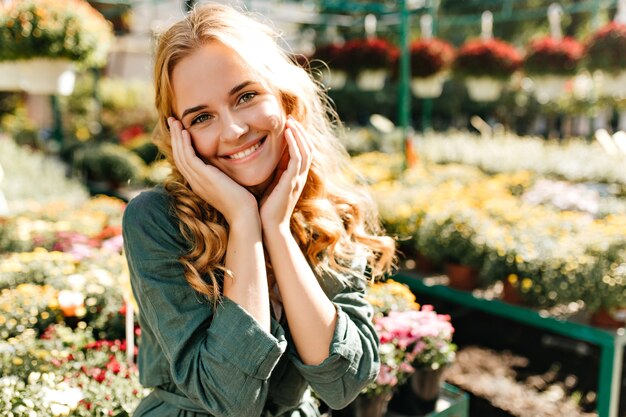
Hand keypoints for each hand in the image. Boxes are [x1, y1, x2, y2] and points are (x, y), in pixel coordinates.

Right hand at [168, 118, 258, 225]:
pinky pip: (189, 158)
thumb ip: (226, 175)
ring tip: (174, 121)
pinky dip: (185, 145)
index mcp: (200, 184)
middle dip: (175, 138)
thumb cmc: (244, 203)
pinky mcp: (204, 178)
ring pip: (181, 155)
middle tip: (172, 121)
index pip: (185, 162)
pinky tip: (186, 132)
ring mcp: (198, 181)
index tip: (181, 131)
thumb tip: (233, 163)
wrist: (244, 216)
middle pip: (179, 156)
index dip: (181, 145)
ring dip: (177, 137)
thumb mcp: (231, 185)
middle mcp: (196, 182)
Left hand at [259, 117, 313, 231]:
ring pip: (305, 150)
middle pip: (307, 148)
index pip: (302, 152)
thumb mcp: (270, 184)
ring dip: (298, 134)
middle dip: (300, 132)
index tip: (288, 124)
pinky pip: (297, 158)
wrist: (268, 227)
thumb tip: (266, 156)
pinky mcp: (292, 181)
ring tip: (290, 121)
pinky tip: (287, 133)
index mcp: (295, 177)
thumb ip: (273, 171)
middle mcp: (300, 177)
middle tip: (290, 118)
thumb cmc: (265, 208)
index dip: (297, 137)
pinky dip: (294, 143)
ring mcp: (298, 179)